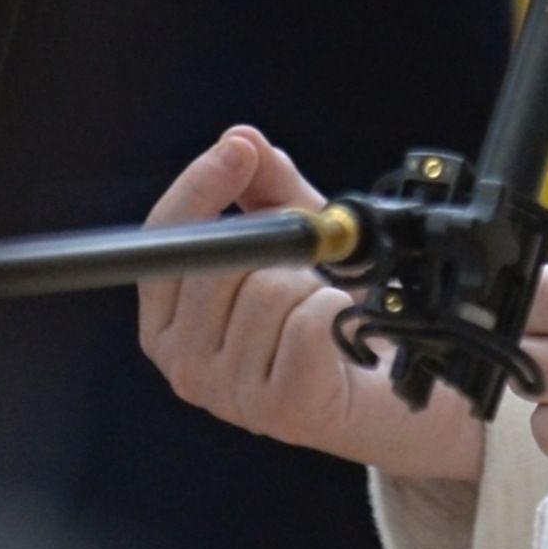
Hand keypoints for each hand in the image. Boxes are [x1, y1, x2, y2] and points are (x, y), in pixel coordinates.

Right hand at [138, 128, 480, 481]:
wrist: (384, 391)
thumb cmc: (325, 316)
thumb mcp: (293, 240)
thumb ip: (264, 188)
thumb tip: (240, 137)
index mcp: (170, 321)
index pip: (162, 240)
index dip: (199, 188)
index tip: (237, 150)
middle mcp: (184, 364)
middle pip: (218, 262)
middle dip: (276, 243)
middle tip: (309, 260)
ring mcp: (228, 396)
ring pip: (268, 290)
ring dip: (313, 283)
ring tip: (325, 306)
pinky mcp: (279, 411)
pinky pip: (308, 324)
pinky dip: (337, 312)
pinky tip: (340, 333)